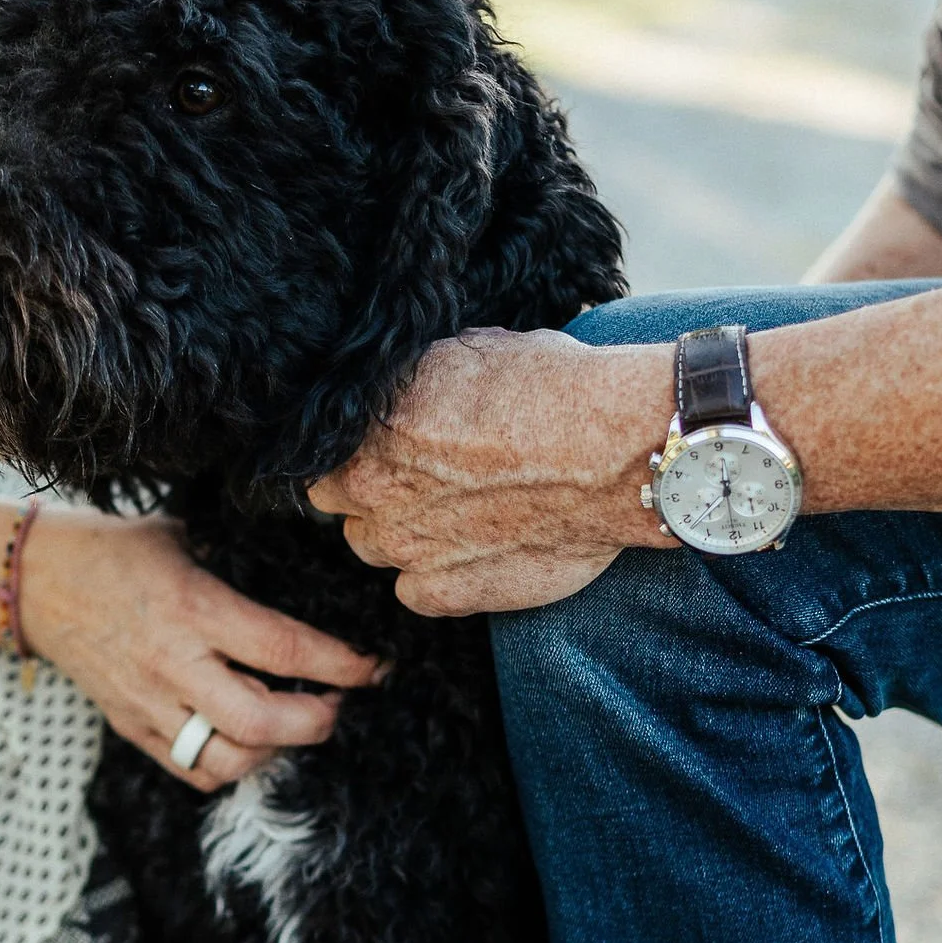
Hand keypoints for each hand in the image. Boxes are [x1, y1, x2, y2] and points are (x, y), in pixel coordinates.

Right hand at [20, 505, 381, 789]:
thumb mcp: (185, 538)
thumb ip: (239, 567)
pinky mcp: (132, 727)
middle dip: (316, 722)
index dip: (340, 664)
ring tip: (295, 724)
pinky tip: (251, 741)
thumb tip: (310, 575)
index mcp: (192, 608)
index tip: (373, 666)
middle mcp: (173, 663)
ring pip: (228, 760)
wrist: (35, 582)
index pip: (282, 648)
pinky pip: (192, 772)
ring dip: (276, 752)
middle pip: (261, 722)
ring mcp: (149, 702)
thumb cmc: (117, 551)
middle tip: (338, 703)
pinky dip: (232, 767)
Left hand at [309, 327, 670, 615]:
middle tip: (419, 475)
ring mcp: (406, 546)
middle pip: (337, 497)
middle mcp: (375, 487)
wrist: (620, 452)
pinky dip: (435, 576)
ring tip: (453, 512)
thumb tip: (407, 380)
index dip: (353, 442)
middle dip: (368, 487)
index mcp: (371, 422)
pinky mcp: (445, 592)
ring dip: (399, 531)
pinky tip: (473, 549)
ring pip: (371, 545)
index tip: (382, 442)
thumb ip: (420, 379)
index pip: (321, 442)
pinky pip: (413, 592)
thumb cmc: (556, 388)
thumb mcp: (473, 349)